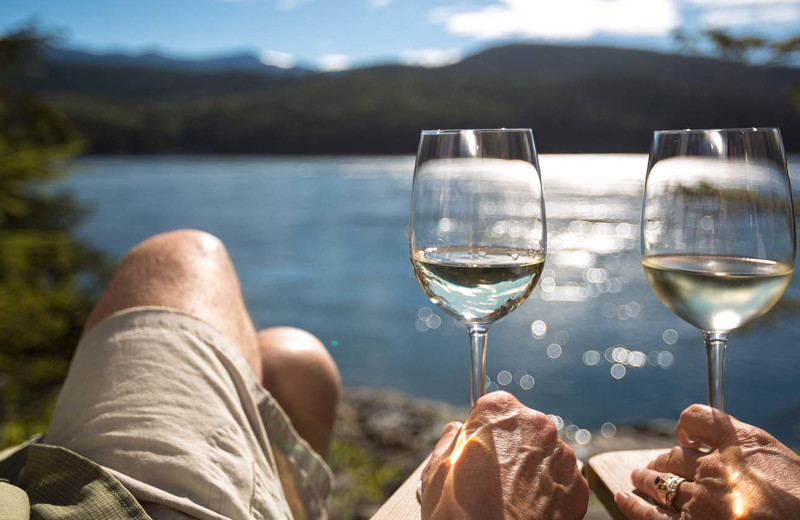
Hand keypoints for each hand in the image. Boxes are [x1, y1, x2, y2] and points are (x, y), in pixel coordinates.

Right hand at [420, 391, 587, 519]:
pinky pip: (561, 480)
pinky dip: (548, 492)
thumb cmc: (459, 509)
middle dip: (510, 446)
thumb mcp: (437, 470)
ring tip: (512, 497)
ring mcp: (561, 455)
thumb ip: (449, 440)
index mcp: (500, 411)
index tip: (476, 449)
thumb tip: (456, 430)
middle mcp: (536, 424)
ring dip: (531, 468)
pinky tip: (529, 510)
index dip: (483, 429)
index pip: (493, 407)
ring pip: (544, 453)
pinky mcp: (578, 486)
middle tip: (492, 477)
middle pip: (523, 427)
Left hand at [616, 404, 799, 518]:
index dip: (688, 424)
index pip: (699, 417)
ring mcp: (702, 500)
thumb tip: (720, 445)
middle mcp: (716, 467)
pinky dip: (635, 506)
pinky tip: (623, 498)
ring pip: (661, 482)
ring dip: (646, 479)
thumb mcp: (778, 460)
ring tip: (639, 478)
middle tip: (654, 464)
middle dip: (662, 460)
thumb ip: (747, 449)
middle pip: (675, 456)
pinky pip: (653, 515)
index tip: (685, 433)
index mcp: (741, 444)